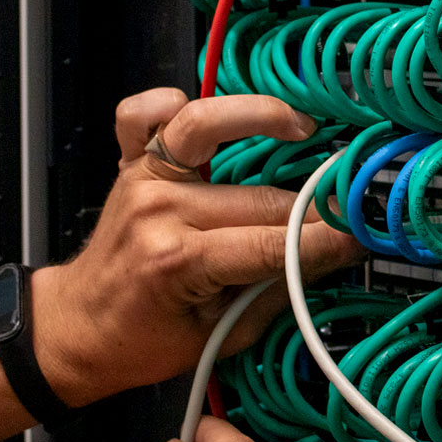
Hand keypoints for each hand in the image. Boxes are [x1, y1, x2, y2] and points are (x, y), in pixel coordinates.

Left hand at [32, 88, 363, 406]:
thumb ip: (275, 290)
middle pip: (258, 197)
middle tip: (350, 207)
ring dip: (258, 117)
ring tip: (300, 127)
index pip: (270, 244)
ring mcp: (142, 181)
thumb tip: (329, 255)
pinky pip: (141, 114)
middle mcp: (158, 211)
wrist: (79, 329)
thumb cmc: (144, 338)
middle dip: (313, 205)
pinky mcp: (131, 165)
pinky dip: (166, 102)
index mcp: (176, 262)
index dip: (324, 241)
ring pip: (205, 126)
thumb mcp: (221, 335)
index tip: (361, 236)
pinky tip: (205, 113)